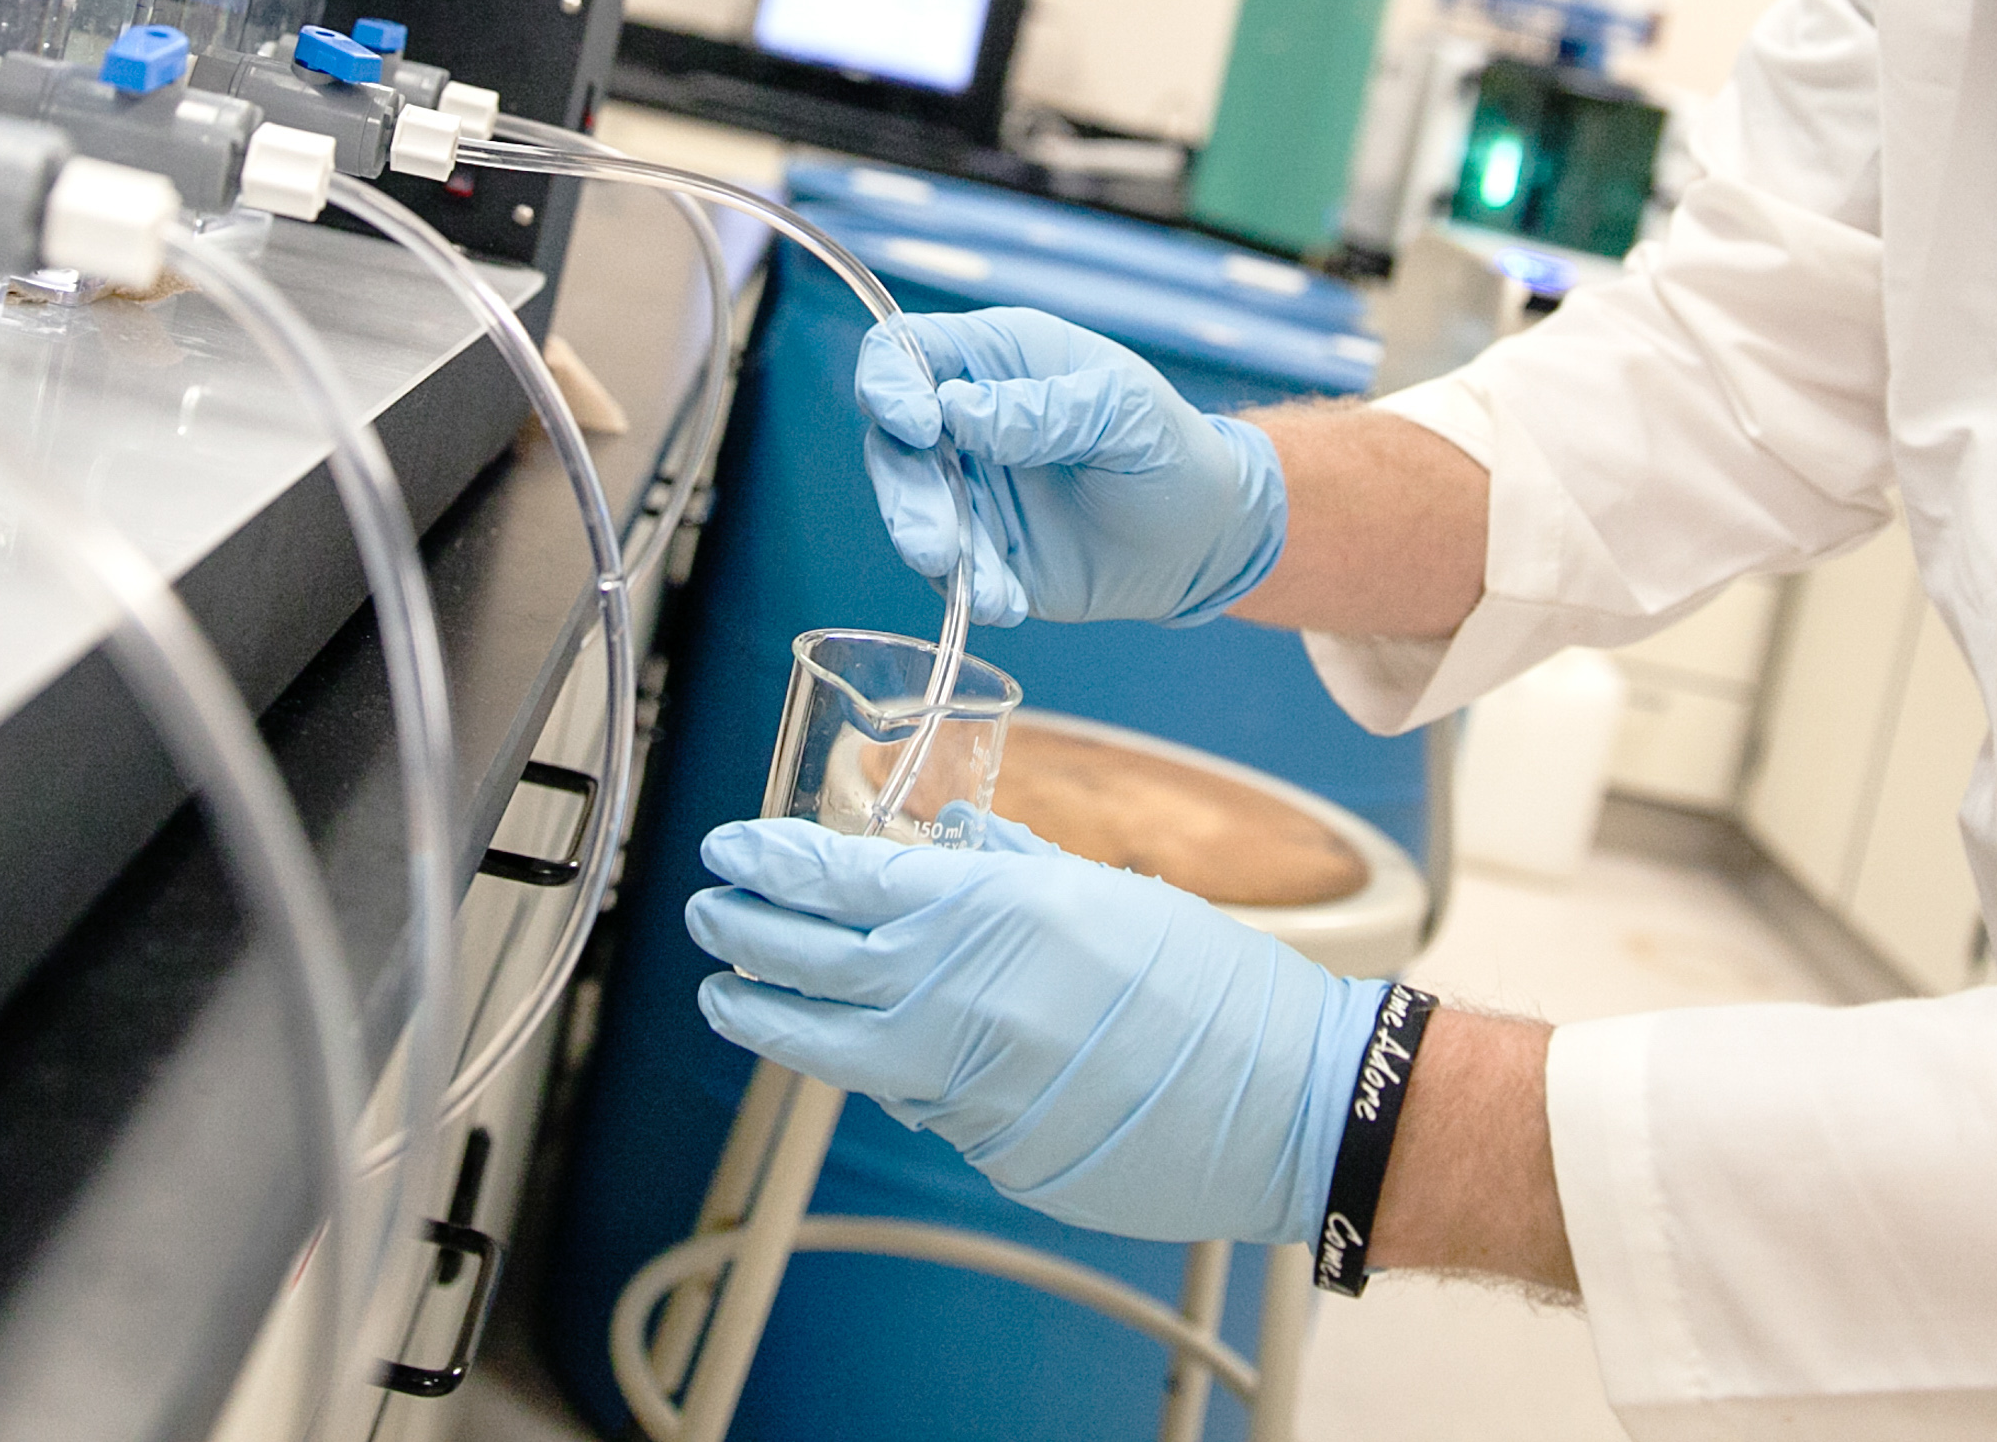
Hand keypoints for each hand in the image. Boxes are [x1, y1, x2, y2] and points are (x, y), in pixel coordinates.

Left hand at [688, 813, 1380, 1244]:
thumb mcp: (1105, 894)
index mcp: (991, 918)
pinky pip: (917, 1106)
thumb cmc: (1212, 987)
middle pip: (812, 968)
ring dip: (774, 1018)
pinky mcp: (988, 1154)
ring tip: (731, 994)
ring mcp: (969, 1091)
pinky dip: (889, 1072)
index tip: (727, 850)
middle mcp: (962, 1003)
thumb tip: (948, 841)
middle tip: (706, 914)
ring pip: (838, 1053)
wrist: (1290, 1103)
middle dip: (744, 938)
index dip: (772, 863)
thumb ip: (1010, 870)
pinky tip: (876, 1053)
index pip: (842, 882)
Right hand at [855, 308, 1287, 624]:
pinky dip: (971, 589)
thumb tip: (957, 410)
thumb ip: (1048, 408)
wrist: (1206, 540)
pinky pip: (950, 571)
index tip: (918, 425)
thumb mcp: (1127, 412)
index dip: (891, 382)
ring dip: (933, 549)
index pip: (906, 351)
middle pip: (891, 442)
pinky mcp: (980, 552)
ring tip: (982, 585)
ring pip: (910, 511)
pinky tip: (1009, 602)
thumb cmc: (1172, 451)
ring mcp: (968, 490)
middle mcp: (967, 422)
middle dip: (906, 495)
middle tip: (935, 544)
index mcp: (998, 360)